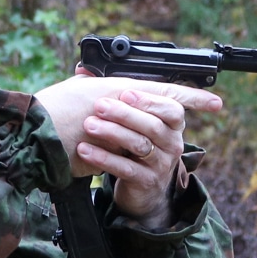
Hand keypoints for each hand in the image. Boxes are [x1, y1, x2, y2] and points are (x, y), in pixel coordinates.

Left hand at [33, 76, 221, 226]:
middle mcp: (172, 143)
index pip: (173, 108)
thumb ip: (118, 95)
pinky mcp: (146, 182)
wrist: (140, 189)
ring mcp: (161, 164)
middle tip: (99, 105)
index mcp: (172, 124)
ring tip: (89, 125)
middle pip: (152, 124)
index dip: (150, 100)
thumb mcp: (133, 122)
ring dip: (112, 132)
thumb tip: (83, 69)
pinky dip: (103, 158)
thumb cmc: (134, 148)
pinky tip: (85, 150)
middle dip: (124, 113)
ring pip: (139, 144)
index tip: (127, 93)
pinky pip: (125, 168)